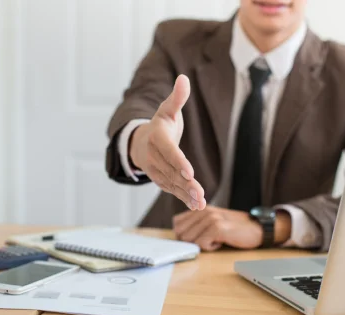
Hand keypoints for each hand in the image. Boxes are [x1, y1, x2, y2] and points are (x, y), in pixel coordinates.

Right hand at [129, 75, 205, 210]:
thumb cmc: (160, 124)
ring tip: (201, 203)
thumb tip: (184, 78)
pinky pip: (173, 190)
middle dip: (186, 183)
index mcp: (157, 137)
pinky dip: (184, 198)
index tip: (189, 172)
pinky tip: (197, 205)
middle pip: (171, 171)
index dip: (178, 161)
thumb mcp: (167, 109)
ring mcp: (156, 170)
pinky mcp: (161, 180)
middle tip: (200, 193)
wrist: (142, 143)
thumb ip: (177, 97)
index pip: (168, 151)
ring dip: (186, 194)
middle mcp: (154, 156)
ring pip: (172, 183)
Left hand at [173, 205, 263, 250]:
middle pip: (180, 233)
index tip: (198, 237)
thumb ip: (197, 224)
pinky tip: (221, 242)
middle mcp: (203, 211)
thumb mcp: (213, 221)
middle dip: (191, 241)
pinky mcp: (218, 228)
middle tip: (208, 240)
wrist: (258, 228)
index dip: (184, 235)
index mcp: (200, 208)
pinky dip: (210, 248)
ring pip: (189, 239)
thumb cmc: (235, 228)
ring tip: (216, 240)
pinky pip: (201, 244)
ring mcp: (210, 218)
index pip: (177, 223)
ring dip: (202, 245)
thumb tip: (179, 235)